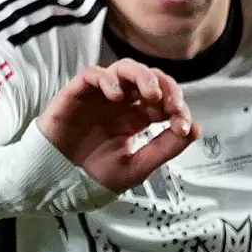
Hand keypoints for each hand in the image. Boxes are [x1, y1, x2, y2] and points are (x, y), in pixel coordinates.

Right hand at [35, 62, 198, 191]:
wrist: (55, 182)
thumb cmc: (91, 176)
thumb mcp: (136, 168)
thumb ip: (164, 149)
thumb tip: (195, 130)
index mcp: (136, 119)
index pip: (164, 101)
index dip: (178, 107)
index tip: (182, 125)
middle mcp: (121, 104)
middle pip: (149, 78)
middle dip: (166, 87)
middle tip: (170, 105)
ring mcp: (100, 97)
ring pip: (125, 68)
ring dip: (143, 76)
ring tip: (150, 95)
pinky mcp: (77, 94)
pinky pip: (94, 74)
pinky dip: (108, 80)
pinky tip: (116, 98)